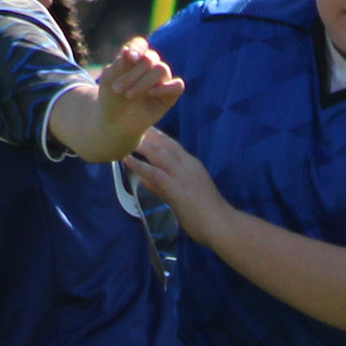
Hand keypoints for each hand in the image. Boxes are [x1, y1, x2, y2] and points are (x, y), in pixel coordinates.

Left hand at [96, 40, 183, 151]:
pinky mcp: (170, 95)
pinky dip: (166, 87)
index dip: (137, 49)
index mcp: (135, 58)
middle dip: (132, 74)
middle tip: (117, 89)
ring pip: (162, 69)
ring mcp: (162, 80)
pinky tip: (150, 94)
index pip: (140, 45)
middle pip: (150, 59)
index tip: (129, 58)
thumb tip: (127, 50)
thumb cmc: (111, 99)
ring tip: (128, 95)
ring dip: (144, 82)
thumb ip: (119, 65)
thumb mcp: (109, 81)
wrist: (115, 123)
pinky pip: (178, 85)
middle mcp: (150, 66)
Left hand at [126, 127, 235, 247]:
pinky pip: (155, 173)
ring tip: (125, 136)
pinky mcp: (176, 188)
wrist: (220, 224)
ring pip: (159, 154)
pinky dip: (140, 165)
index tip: (144, 128)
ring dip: (142, 145)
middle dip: (149, 133)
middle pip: (165, 144)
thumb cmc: (205, 213)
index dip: (157, 136)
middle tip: (131, 122)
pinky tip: (127, 160)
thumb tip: (143, 179)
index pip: (173, 145)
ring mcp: (182, 175)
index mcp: (192, 165)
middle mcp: (187, 165)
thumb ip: (160, 186)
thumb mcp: (182, 195)